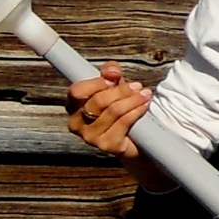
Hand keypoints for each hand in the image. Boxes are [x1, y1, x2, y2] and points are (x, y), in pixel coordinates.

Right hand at [65, 64, 171, 187]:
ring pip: (113, 111)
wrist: (132, 137)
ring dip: (133, 100)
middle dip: (121, 90)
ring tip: (145, 94)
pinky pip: (124, 123)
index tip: (115, 77)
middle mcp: (77, 123)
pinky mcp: (107, 146)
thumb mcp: (112, 85)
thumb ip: (109, 72)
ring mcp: (90, 137)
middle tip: (137, 86)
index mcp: (73, 106)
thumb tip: (112, 72)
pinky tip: (144, 105)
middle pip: (98, 101)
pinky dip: (137, 111)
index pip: (77, 91)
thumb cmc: (117, 106)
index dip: (97, 83)